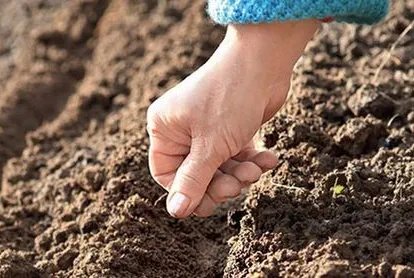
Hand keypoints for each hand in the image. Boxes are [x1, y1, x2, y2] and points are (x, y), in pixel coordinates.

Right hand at [147, 20, 319, 217]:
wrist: (264, 61)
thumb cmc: (230, 98)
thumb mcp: (210, 147)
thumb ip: (193, 181)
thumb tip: (175, 212)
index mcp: (165, 128)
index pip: (166, 174)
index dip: (187, 191)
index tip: (210, 201)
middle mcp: (182, 129)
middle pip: (196, 174)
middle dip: (220, 183)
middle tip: (238, 183)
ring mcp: (207, 128)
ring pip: (219, 167)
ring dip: (240, 173)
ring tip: (256, 168)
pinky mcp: (230, 128)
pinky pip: (236, 154)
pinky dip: (252, 160)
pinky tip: (269, 159)